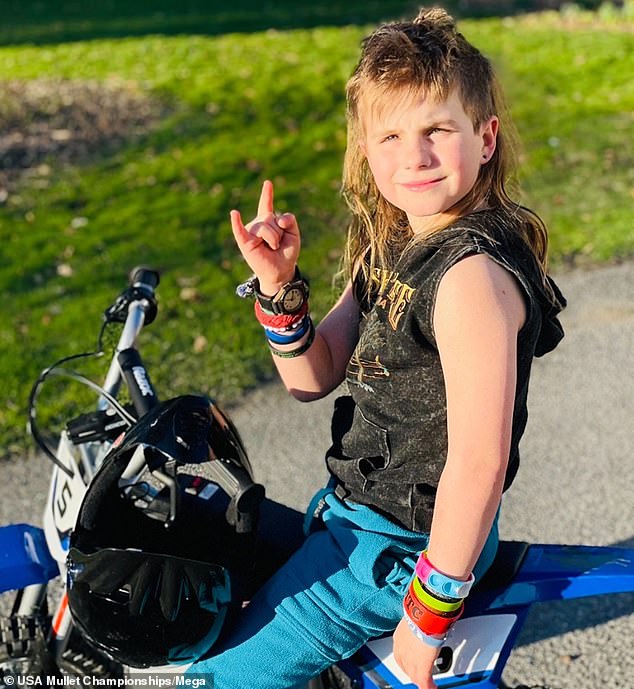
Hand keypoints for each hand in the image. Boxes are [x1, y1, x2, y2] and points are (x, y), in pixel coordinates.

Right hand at [230, 179, 300, 294]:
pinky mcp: (245, 241)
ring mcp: (250, 231)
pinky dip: (236, 222)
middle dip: (279, 233)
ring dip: (274, 239)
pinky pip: (240, 230)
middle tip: (277, 245)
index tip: (268, 183)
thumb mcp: (294, 234)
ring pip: (265, 226)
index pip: (266, 204)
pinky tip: (235, 214)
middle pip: (272, 218)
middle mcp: (258, 224)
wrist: (281, 271)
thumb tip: (278, 219)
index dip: (267, 194)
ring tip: (272, 247)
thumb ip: (290, 220)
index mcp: (269, 221)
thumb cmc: (286, 253)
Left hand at [392, 617, 439, 688]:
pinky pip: (424, 683)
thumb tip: (425, 622)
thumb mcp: (416, 621)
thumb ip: (418, 625)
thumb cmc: (422, 613)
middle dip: (413, 671)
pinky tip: (432, 688)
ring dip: (421, 680)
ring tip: (427, 683)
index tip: (414, 661)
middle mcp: (402, 651)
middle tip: (421, 673)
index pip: (401, 655)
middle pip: (406, 667)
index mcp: (399, 639)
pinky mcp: (422, 667)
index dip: (408, 661)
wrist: (425, 616)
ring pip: (414, 676)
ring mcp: (410, 660)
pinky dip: (428, 687)